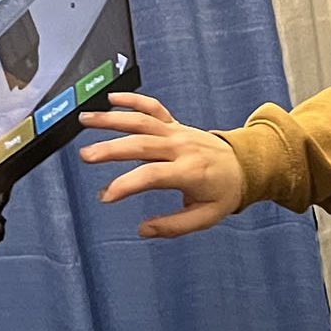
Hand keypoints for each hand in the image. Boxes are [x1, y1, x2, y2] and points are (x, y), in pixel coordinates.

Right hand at [77, 92, 246, 236]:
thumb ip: (174, 226)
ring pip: (142, 121)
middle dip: (110, 149)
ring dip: (112, 119)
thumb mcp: (206, 217)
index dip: (126, 185)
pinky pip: (153, 108)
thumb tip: (143, 230)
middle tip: (85, 156)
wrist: (245, 165)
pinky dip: (133, 100)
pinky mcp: (175, 125)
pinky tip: (112, 100)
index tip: (106, 196)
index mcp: (189, 172)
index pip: (152, 175)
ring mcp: (178, 133)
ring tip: (84, 119)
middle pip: (141, 144)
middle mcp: (181, 147)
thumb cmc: (224, 191)